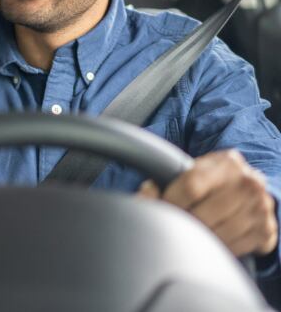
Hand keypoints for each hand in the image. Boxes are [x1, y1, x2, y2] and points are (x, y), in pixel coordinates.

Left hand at [138, 149, 277, 256]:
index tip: (160, 208)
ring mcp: (261, 208)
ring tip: (188, 232)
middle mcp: (249, 182)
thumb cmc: (210, 181)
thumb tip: (146, 194)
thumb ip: (163, 179)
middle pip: (203, 214)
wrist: (245, 191)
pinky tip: (209, 240)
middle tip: (173, 224)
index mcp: (227, 163)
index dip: (171, 201)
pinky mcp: (266, 231)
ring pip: (217, 234)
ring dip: (198, 238)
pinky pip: (233, 248)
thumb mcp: (190, 172)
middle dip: (182, 222)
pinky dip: (216, 248)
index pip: (192, 186)